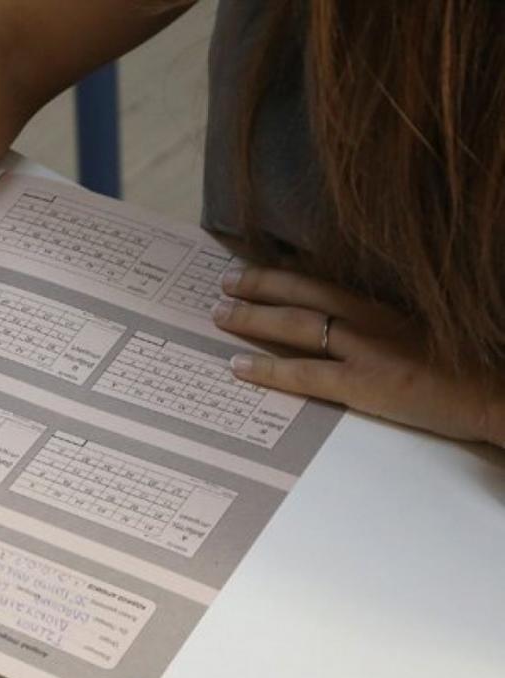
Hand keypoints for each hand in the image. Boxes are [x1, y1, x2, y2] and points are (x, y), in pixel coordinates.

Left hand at [212, 267, 504, 447]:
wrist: (498, 393)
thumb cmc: (463, 367)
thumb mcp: (420, 331)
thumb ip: (384, 325)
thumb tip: (342, 327)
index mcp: (384, 306)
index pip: (323, 282)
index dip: (285, 274)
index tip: (253, 267)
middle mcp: (371, 319)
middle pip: (303, 293)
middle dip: (258, 284)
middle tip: (223, 281)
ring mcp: (367, 350)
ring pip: (296, 325)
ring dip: (252, 317)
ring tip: (218, 314)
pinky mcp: (366, 383)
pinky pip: (304, 374)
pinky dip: (267, 368)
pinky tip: (237, 366)